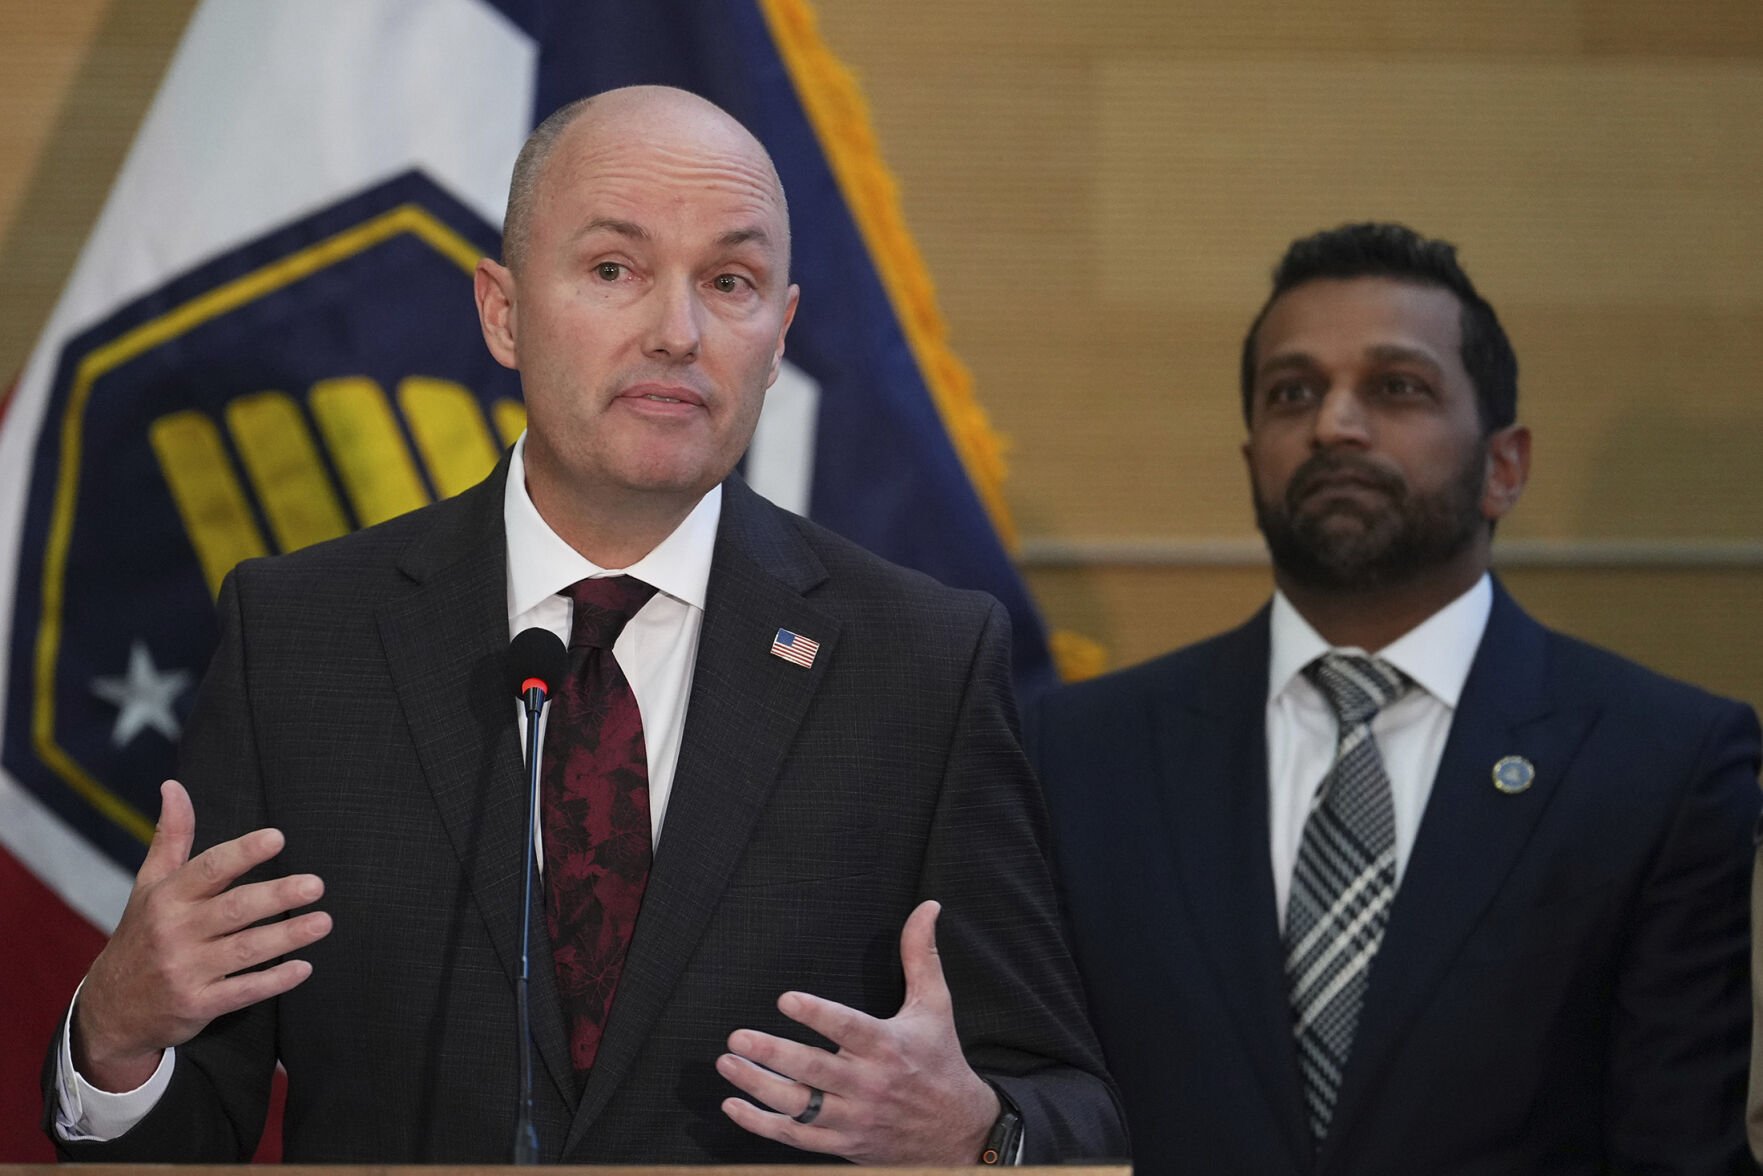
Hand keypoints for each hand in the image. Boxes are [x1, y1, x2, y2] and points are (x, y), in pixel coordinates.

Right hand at [72, 779, 330, 1091]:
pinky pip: (242, 992)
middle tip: (316, 884)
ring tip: (324, 921)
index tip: (277, 838)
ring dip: (287, 936)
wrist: (111, 1009)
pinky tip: (303, 968)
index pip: (208, 869)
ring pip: (244, 950)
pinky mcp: (197, 1004)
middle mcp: (174, 932)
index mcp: (166, 898)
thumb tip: (174, 786)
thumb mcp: (149, 885)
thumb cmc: (142, 934)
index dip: (243, 853)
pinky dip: (274, 981)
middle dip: (277, 896)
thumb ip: (171, 837)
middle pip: (234, 909)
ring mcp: (185, 971)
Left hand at [717, 899, 999, 1163]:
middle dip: (772, 1054)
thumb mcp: (935, 1005)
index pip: (848, 1028)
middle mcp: (870, 1084)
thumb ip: (921, 955)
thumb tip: (927, 907)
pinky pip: (796, 1138)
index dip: (817, 1014)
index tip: (785, 999)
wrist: (958, 1131)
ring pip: (799, 1106)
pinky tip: (734, 1106)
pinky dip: (762, 1125)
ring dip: (758, 1086)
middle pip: (814, 1070)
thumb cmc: (940, 1059)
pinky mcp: (844, 1144)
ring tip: (728, 1063)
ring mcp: (855, 1118)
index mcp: (889, 1046)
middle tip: (737, 1036)